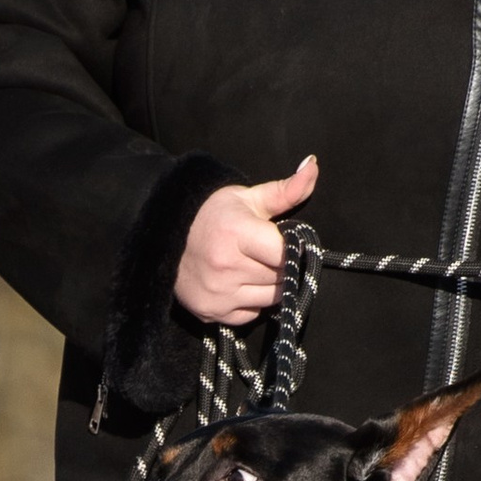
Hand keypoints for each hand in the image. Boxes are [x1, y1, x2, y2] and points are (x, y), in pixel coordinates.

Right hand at [175, 156, 318, 325]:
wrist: (166, 235)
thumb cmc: (212, 214)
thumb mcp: (248, 198)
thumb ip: (286, 189)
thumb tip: (314, 165)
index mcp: (236, 233)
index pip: (286, 253)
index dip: (291, 248)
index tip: (283, 242)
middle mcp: (225, 267)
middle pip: (280, 277)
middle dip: (280, 266)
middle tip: (262, 253)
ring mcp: (217, 293)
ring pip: (270, 298)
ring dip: (269, 286)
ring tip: (251, 266)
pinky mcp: (210, 312)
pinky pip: (251, 314)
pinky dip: (251, 302)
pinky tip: (237, 283)